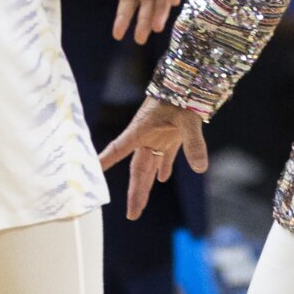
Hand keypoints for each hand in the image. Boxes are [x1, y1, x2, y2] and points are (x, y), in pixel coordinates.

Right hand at [99, 96, 208, 219]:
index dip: (107, 160)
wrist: (189, 78)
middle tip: (133, 215)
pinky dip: (163, 167)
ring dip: (146, 185)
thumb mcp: (188, 118)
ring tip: (139, 206)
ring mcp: (159, 136)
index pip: (120, 148)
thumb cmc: (182, 94)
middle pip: (138, 168)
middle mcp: (147, 136)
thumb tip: (201, 168)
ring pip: (149, 166)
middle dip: (135, 192)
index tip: (93, 172)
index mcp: (142, 129)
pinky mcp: (171, 134)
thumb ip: (193, 143)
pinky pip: (165, 155)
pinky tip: (162, 179)